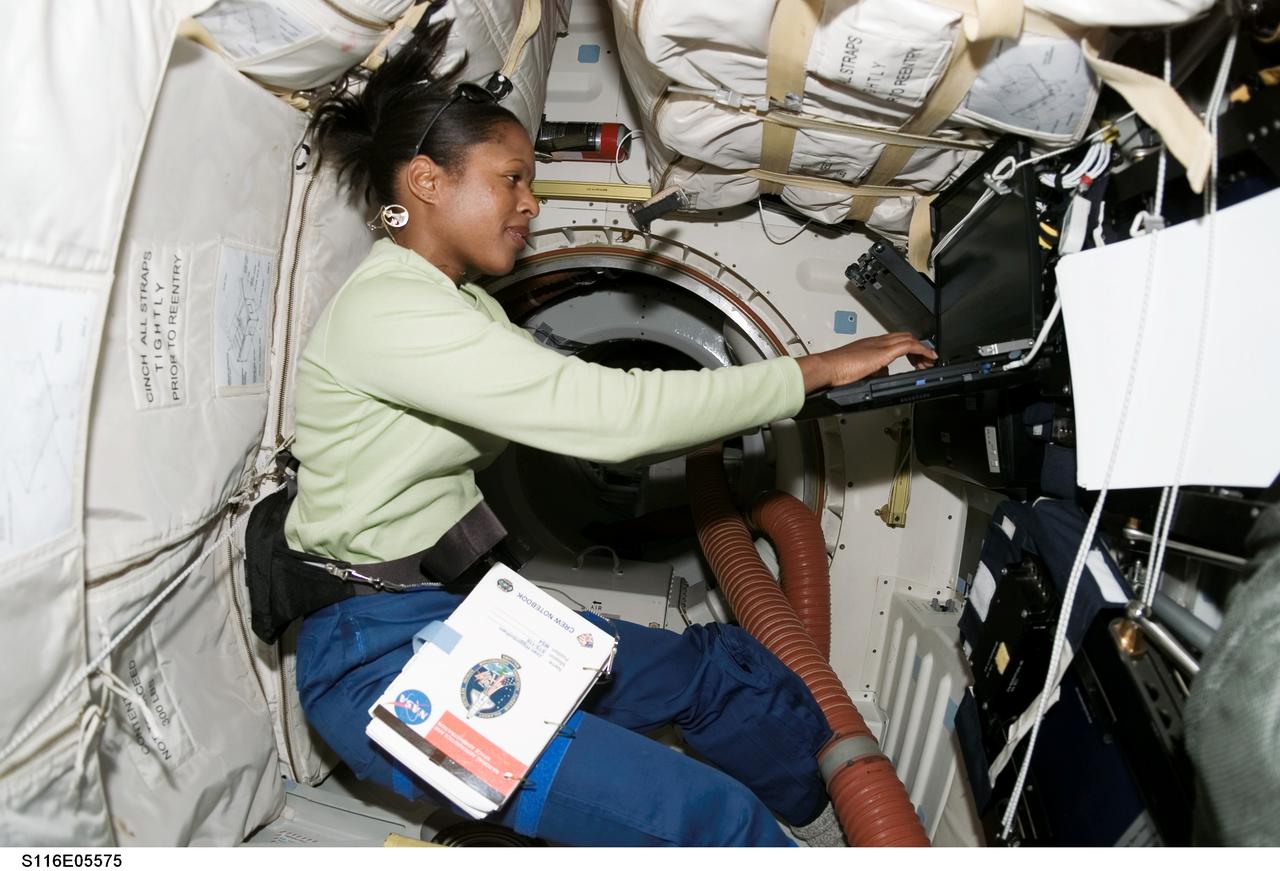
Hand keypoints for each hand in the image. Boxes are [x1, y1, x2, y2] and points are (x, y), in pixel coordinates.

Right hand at [797, 332, 936, 392]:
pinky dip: (922, 350)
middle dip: (918, 348)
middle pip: (905, 336)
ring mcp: (880, 345)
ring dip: (922, 350)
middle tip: (924, 362)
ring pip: (909, 339)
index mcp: (870, 344)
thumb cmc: (836, 370)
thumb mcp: (860, 371)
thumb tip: (883, 374)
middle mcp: (877, 341)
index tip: (916, 359)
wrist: (827, 367)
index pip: (896, 340)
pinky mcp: (884, 352)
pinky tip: (929, 358)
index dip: (909, 348)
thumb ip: (873, 370)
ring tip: (929, 361)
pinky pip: (909, 346)